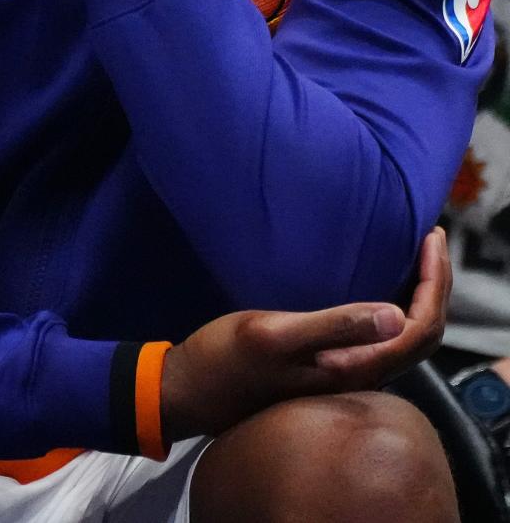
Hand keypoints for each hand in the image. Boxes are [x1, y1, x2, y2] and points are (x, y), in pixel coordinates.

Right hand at [161, 227, 451, 442]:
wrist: (191, 390)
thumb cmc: (226, 360)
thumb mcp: (273, 335)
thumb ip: (331, 327)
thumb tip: (394, 314)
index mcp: (353, 368)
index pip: (419, 328)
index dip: (434, 283)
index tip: (430, 237)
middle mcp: (358, 374)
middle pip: (422, 333)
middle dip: (435, 284)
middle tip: (431, 237)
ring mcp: (343, 369)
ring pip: (405, 335)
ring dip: (418, 293)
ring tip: (415, 252)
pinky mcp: (327, 361)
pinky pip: (382, 334)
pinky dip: (396, 302)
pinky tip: (380, 279)